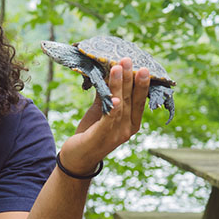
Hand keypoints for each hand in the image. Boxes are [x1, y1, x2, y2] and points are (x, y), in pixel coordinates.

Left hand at [59, 57, 149, 173]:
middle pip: (132, 99)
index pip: (139, 100)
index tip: (141, 66)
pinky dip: (113, 107)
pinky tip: (115, 98)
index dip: (141, 83)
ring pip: (121, 105)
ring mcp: (117, 134)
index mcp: (131, 122)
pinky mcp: (102, 137)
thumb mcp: (100, 110)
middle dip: (131, 78)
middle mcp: (128, 129)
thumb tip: (108, 72)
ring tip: (117, 67)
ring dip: (120, 85)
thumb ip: (107, 94)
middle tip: (128, 59)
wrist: (77, 159)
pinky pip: (109, 119)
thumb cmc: (90, 133)